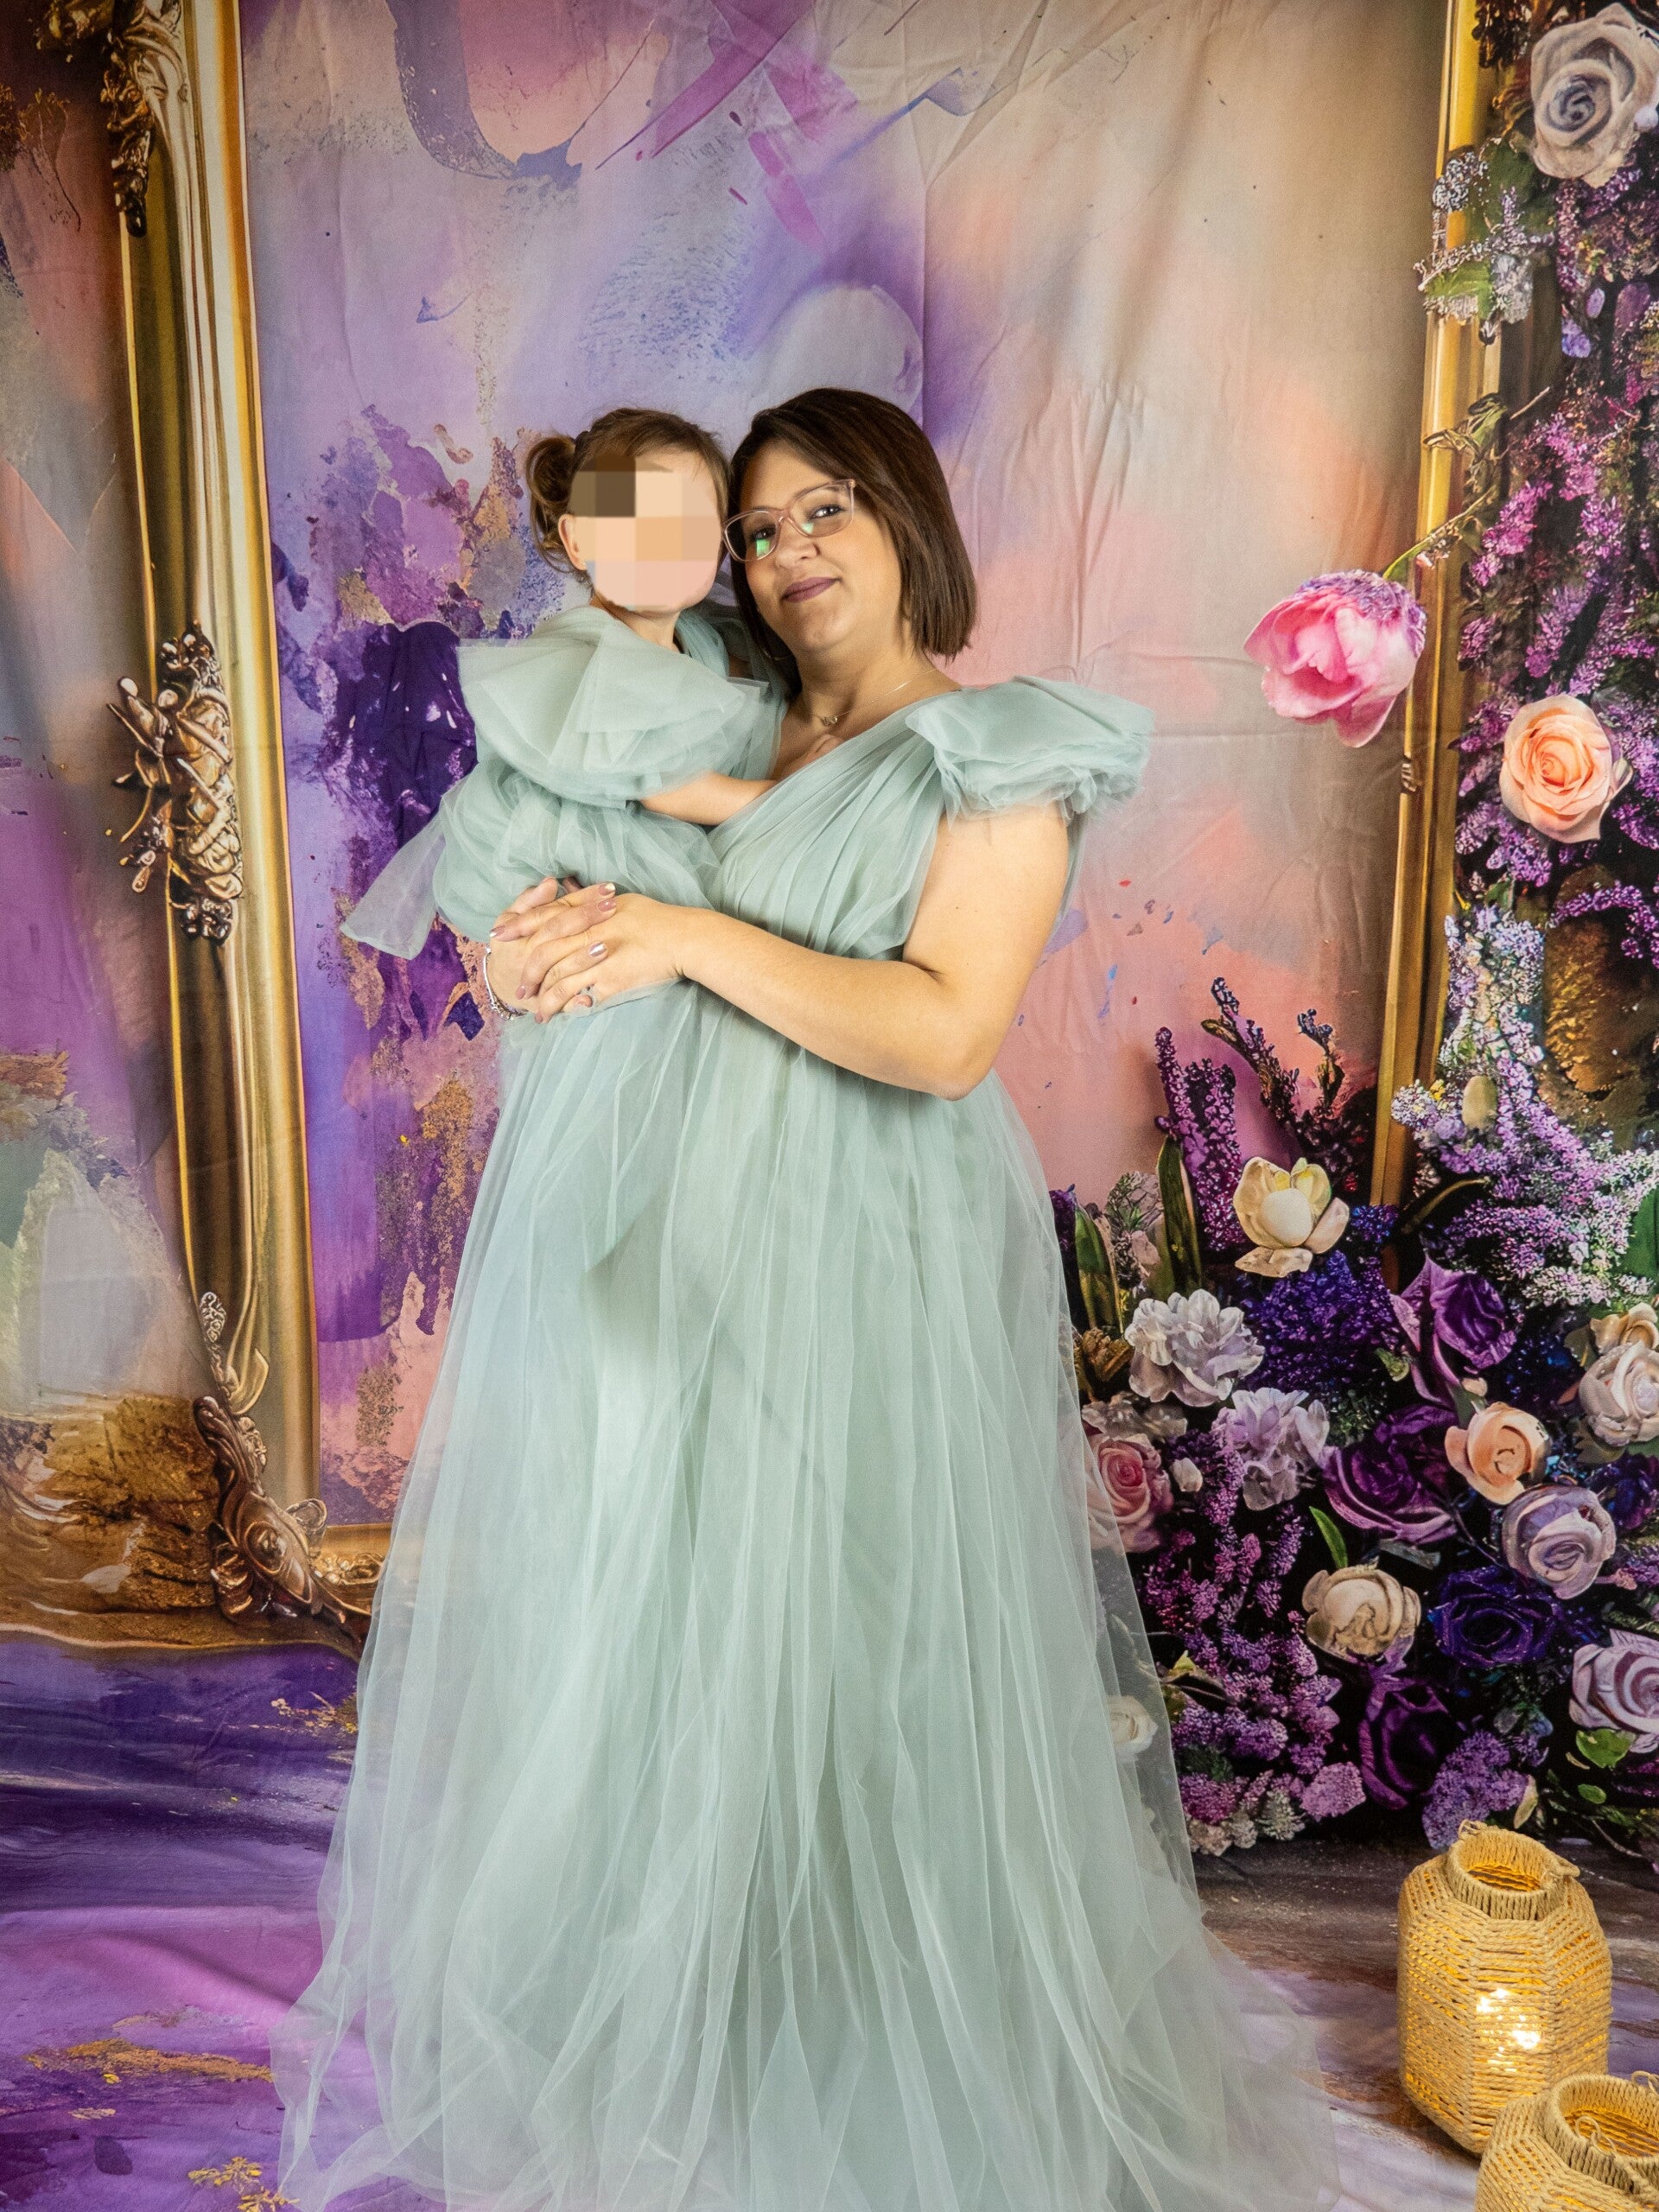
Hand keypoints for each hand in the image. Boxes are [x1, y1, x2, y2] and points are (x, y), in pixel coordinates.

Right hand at [488, 877, 614, 1011]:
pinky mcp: (544, 1001)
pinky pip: (560, 1002)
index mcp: (523, 933)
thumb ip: (530, 900)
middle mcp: (529, 955)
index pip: (555, 910)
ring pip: (559, 967)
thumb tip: (551, 882)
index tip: (606, 889)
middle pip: (559, 933)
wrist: (501, 983)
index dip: (581, 899)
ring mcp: (537, 979)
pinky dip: (575, 1000)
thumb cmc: (510, 944)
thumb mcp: (511, 917)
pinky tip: (593, 996)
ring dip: (583, 957)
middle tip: (614, 905)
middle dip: (587, 918)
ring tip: (608, 944)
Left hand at [520, 891, 693, 1020]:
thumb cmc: (657, 919)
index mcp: (588, 911)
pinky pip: (578, 994)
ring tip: (535, 1011)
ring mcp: (597, 957)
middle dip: (527, 970)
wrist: (683, 938)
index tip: (499, 936)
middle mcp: (587, 933)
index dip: (519, 926)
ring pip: (557, 978)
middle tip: (518, 987)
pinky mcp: (609, 979)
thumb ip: (594, 903)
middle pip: (544, 951)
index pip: (545, 917)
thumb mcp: (622, 902)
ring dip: (543, 997)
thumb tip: (577, 897)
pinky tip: (557, 1016)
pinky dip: (564, 1007)